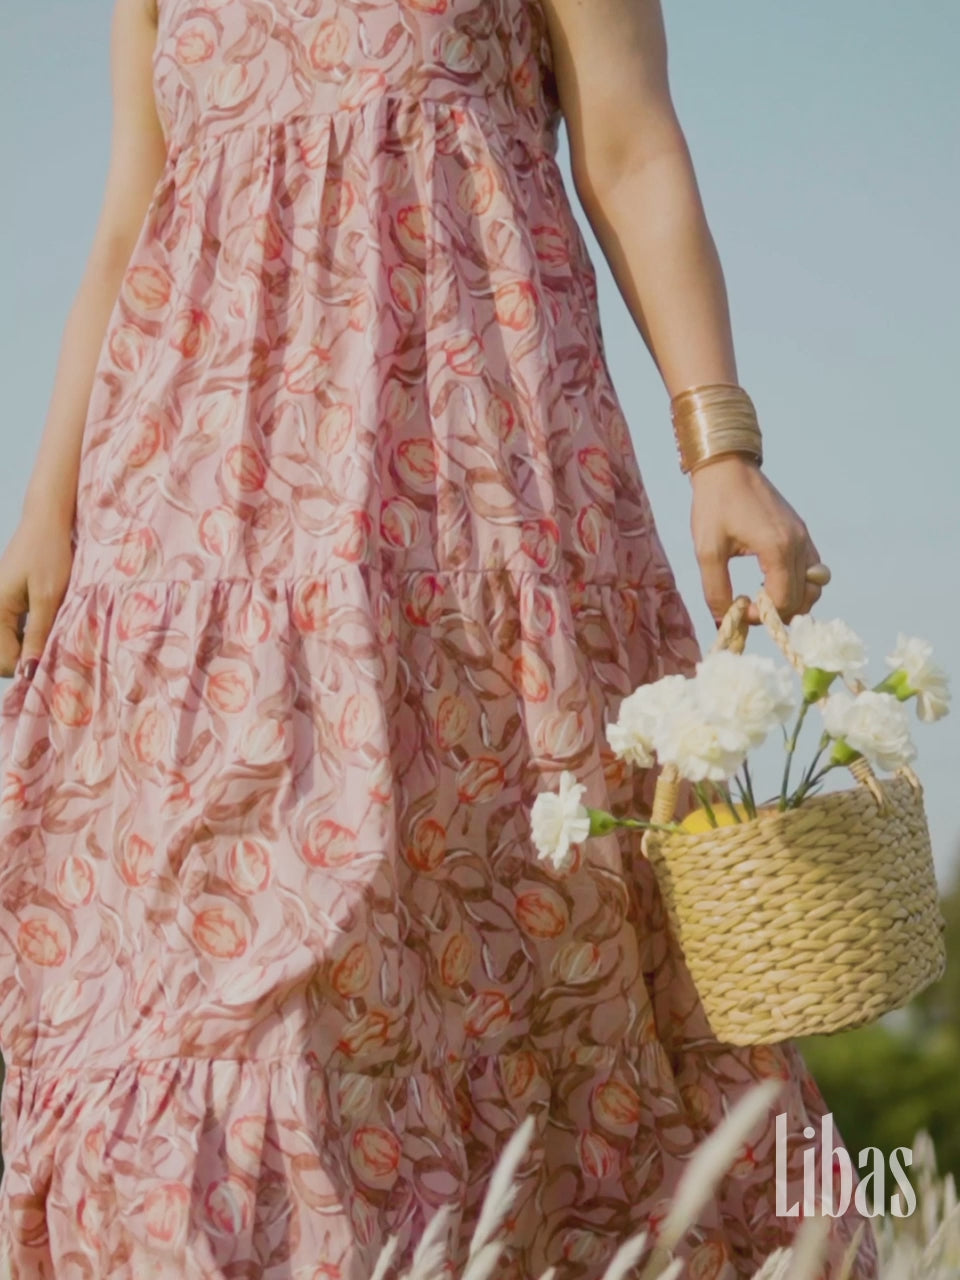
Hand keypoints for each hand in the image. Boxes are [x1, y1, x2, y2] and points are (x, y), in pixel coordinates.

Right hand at [0, 515, 74, 678]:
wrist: (46, 522)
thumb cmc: (49, 554)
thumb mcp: (49, 597)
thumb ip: (38, 634)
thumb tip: (29, 671)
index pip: (3, 660)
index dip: (26, 667)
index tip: (52, 663)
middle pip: (3, 655)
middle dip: (26, 659)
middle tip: (55, 649)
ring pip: (9, 643)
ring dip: (29, 647)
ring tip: (53, 637)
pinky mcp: (7, 601)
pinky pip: (13, 630)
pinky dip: (29, 634)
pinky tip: (47, 627)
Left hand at [689, 454, 823, 625]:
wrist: (727, 468)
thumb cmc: (715, 505)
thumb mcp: (707, 550)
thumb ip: (715, 589)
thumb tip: (724, 619)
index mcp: (778, 548)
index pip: (784, 600)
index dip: (763, 616)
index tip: (739, 611)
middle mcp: (799, 543)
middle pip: (805, 597)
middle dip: (778, 612)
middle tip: (749, 608)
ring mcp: (804, 537)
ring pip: (814, 585)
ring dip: (793, 600)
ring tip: (762, 597)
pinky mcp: (802, 532)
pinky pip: (812, 568)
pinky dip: (798, 583)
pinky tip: (770, 581)